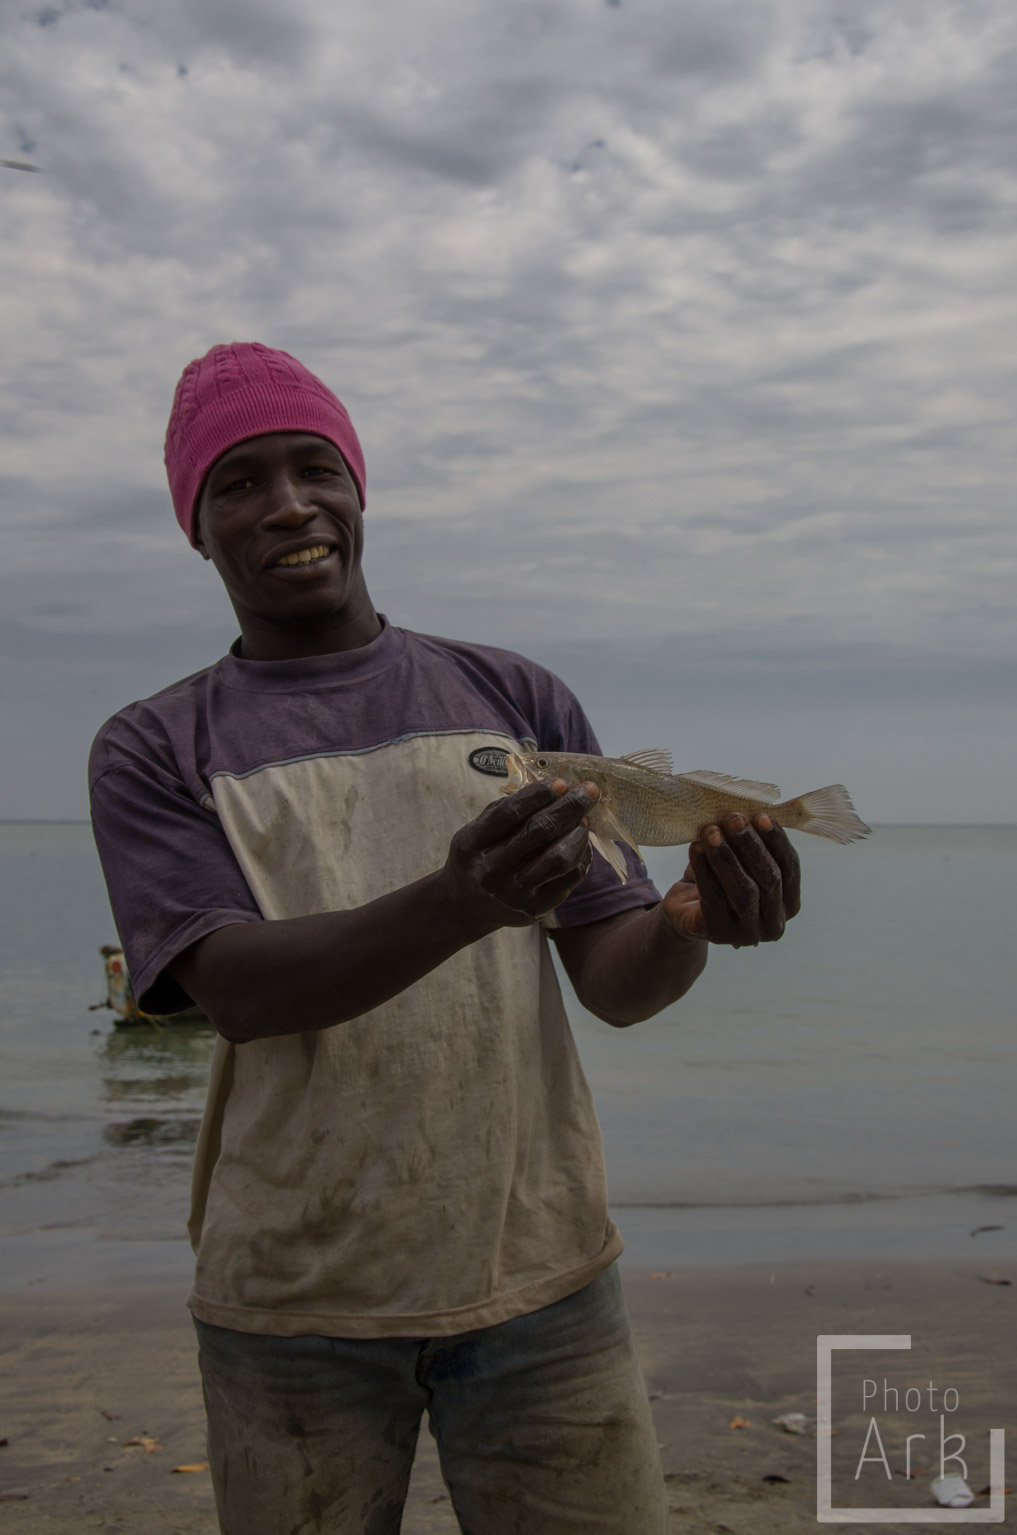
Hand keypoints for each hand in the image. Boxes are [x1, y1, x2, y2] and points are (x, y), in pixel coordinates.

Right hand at [443, 779, 596, 928]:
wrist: (467, 908)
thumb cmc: (477, 858)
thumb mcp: (476, 831)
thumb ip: (505, 810)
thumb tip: (550, 788)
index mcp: (472, 845)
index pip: (509, 813)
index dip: (538, 794)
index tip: (561, 782)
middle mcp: (492, 872)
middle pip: (539, 832)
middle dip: (569, 806)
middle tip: (588, 791)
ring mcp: (515, 894)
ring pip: (560, 858)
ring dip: (579, 832)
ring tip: (585, 819)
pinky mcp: (536, 909)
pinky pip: (571, 877)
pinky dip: (582, 854)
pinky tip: (580, 841)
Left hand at [661, 812, 800, 946]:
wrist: (686, 910)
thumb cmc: (721, 879)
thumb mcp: (742, 863)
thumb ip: (752, 843)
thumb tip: (749, 809)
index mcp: (789, 904)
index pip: (791, 869)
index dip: (777, 841)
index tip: (761, 815)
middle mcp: (774, 923)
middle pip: (769, 879)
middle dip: (751, 845)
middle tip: (733, 819)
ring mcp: (748, 934)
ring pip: (743, 890)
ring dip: (727, 856)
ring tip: (711, 831)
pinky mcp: (718, 934)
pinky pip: (713, 897)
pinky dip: (704, 869)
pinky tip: (696, 848)